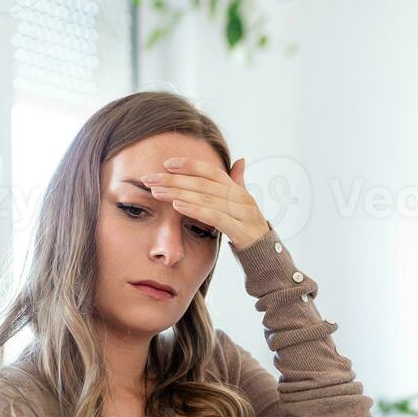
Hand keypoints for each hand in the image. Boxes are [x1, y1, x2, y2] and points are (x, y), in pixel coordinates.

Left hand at [141, 156, 268, 250]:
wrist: (267, 255)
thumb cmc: (250, 229)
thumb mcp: (243, 205)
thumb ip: (238, 183)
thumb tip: (240, 160)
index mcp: (238, 190)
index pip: (211, 171)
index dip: (189, 165)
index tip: (166, 164)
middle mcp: (241, 198)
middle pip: (203, 184)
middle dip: (174, 180)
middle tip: (150, 179)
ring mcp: (242, 214)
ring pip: (207, 198)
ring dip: (178, 193)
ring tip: (157, 191)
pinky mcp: (241, 231)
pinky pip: (215, 217)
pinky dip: (195, 209)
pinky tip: (177, 205)